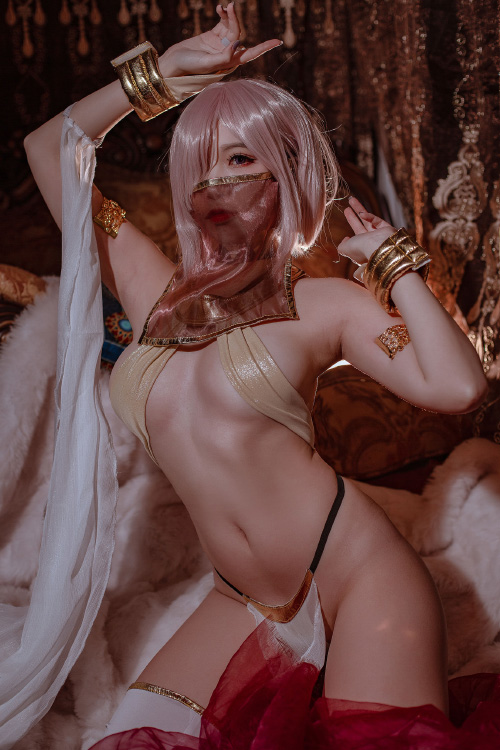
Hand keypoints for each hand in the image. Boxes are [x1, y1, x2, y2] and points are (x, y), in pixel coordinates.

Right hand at [159, 2, 281, 77]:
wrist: (173, 64)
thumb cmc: (189, 68)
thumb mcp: (208, 64)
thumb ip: (224, 56)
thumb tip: (239, 44)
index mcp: (229, 64)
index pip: (250, 54)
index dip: (264, 47)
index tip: (278, 41)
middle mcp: (227, 54)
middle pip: (238, 35)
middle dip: (236, 21)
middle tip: (230, 7)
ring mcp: (220, 45)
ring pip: (231, 27)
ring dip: (229, 16)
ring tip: (225, 6)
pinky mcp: (212, 37)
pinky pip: (222, 23)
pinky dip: (223, 15)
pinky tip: (220, 8)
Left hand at [337, 196, 395, 265]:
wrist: (379, 246)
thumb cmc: (362, 248)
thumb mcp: (345, 248)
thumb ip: (342, 245)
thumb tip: (345, 239)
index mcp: (361, 251)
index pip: (355, 243)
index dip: (350, 240)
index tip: (346, 236)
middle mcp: (370, 244)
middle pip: (360, 228)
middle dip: (353, 218)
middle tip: (347, 208)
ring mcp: (379, 236)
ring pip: (367, 221)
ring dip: (359, 210)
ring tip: (351, 200)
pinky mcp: (386, 228)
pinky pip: (376, 220)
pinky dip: (369, 216)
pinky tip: (361, 213)